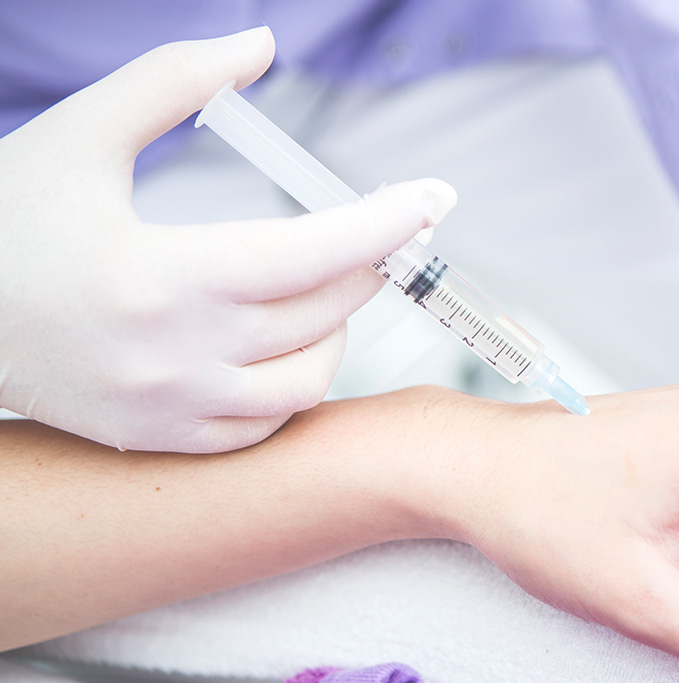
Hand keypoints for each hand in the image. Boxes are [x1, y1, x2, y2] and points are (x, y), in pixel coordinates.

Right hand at [0, 28, 455, 452]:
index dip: (383, 221)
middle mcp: (175, 356)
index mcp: (160, 276)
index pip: (310, 253)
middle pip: (324, 309)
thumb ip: (170, 82)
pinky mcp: (166, 440)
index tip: (434, 198)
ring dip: (337, 325)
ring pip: (311, 378)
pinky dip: (296, 380)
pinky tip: (283, 340)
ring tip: (320, 286)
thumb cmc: (8, 221)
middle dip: (367, 260)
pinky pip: (270, 423)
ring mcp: (173, 409)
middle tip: (376, 228)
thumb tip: (260, 43)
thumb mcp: (78, 136)